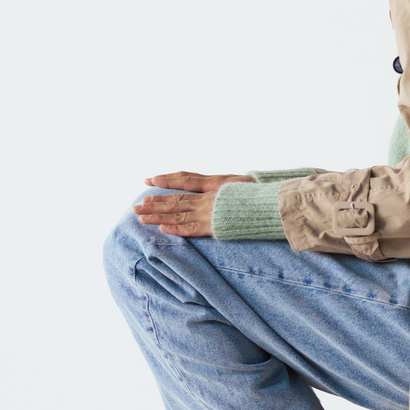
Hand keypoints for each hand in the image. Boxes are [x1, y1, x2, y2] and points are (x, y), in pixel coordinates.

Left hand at [133, 171, 252, 237]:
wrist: (273, 202)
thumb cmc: (262, 194)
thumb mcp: (242, 185)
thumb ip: (226, 188)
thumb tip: (217, 190)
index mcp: (214, 186)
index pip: (185, 182)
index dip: (168, 183)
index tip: (151, 182)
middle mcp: (208, 197)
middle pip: (176, 199)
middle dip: (155, 203)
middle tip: (136, 206)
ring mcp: (210, 211)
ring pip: (178, 212)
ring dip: (158, 215)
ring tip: (140, 217)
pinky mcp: (215, 225)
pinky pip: (192, 228)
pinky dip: (177, 228)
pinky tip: (162, 228)